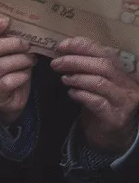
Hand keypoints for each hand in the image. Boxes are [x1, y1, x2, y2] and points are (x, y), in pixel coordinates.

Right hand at [0, 18, 35, 125]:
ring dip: (20, 60)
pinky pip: (7, 82)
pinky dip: (20, 76)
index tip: (7, 22)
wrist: (6, 99)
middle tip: (26, 44)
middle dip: (10, 44)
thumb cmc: (3, 71)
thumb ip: (0, 41)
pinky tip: (26, 74)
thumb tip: (15, 25)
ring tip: (30, 59)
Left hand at [51, 37, 138, 154]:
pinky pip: (97, 102)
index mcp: (122, 72)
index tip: (61, 46)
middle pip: (102, 65)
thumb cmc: (100, 104)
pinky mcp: (116, 118)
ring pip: (100, 82)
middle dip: (75, 61)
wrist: (111, 136)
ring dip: (77, 78)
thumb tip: (62, 51)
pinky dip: (81, 95)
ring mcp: (125, 102)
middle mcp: (128, 85)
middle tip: (56, 64)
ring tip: (63, 79)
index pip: (104, 52)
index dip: (82, 46)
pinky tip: (71, 93)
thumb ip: (85, 67)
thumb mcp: (94, 82)